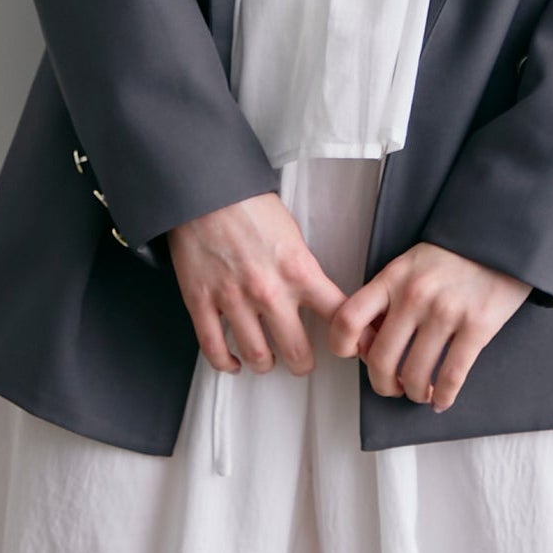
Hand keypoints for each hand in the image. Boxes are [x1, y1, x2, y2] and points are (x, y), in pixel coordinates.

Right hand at [167, 192, 348, 376]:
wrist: (206, 188)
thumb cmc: (249, 203)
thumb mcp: (291, 231)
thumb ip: (302, 267)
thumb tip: (315, 294)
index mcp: (298, 269)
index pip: (337, 315)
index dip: (349, 336)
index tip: (350, 344)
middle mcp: (269, 291)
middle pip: (298, 352)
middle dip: (304, 363)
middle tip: (303, 361)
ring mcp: (234, 299)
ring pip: (258, 357)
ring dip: (266, 365)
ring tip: (269, 360)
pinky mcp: (202, 302)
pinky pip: (215, 349)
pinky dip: (227, 363)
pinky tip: (234, 362)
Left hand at [326, 242, 532, 412]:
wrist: (499, 239)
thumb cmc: (451, 256)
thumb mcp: (411, 264)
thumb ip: (388, 296)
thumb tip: (369, 342)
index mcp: (392, 277)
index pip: (348, 318)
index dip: (343, 346)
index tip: (355, 357)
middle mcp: (414, 295)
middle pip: (380, 359)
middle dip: (383, 384)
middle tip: (392, 387)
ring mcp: (445, 312)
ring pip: (415, 375)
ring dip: (413, 393)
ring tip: (419, 392)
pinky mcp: (477, 327)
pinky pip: (451, 377)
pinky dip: (443, 397)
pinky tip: (441, 400)